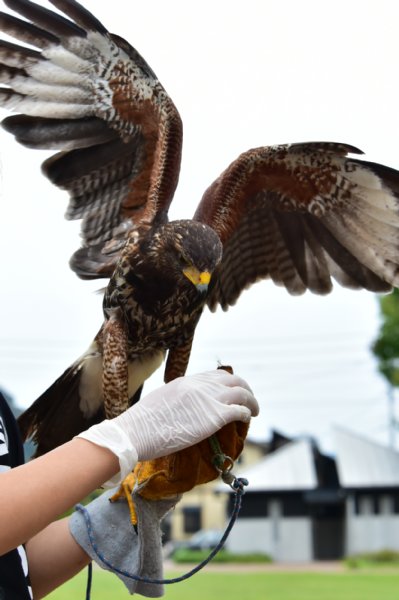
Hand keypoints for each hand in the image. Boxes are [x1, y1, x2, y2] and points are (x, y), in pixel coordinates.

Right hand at [114, 369, 257, 460]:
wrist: (135, 432)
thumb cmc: (141, 423)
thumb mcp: (161, 400)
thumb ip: (177, 399)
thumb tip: (184, 408)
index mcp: (186, 381)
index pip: (215, 375)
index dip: (228, 383)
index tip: (232, 392)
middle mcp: (200, 386)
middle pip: (233, 380)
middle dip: (245, 389)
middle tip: (249, 401)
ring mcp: (208, 399)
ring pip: (242, 393)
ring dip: (251, 402)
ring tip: (254, 411)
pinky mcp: (213, 417)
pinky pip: (239, 411)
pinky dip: (247, 413)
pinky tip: (247, 419)